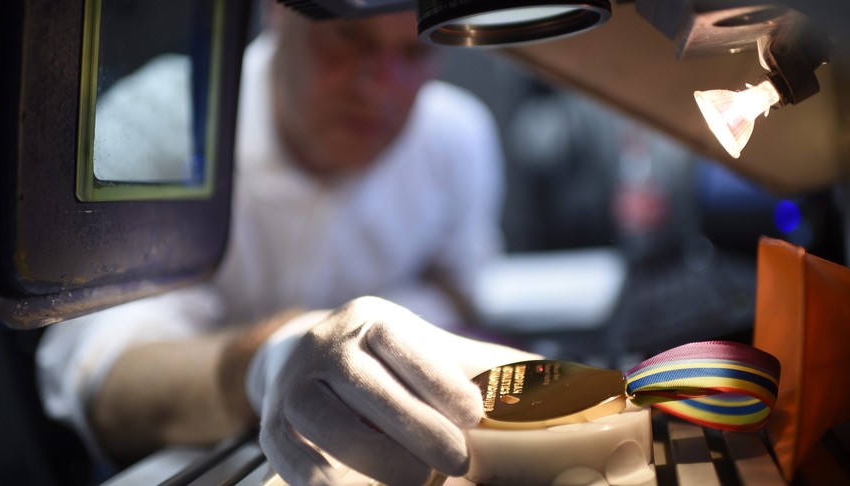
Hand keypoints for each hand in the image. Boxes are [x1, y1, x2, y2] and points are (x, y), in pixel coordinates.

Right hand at [245, 296, 540, 484]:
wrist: (310, 361)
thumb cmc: (390, 364)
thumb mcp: (432, 351)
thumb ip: (487, 369)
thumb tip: (576, 387)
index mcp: (371, 320)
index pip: (402, 344)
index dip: (436, 380)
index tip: (473, 414)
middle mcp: (327, 344)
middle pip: (365, 384)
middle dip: (415, 427)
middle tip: (458, 461)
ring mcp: (294, 383)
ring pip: (325, 420)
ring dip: (373, 456)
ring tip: (419, 481)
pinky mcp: (273, 422)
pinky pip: (288, 451)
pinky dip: (317, 475)